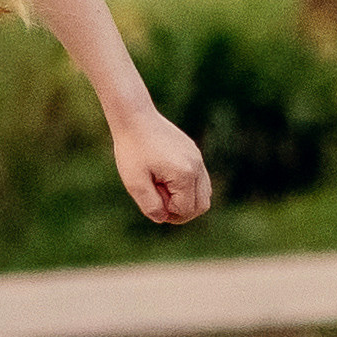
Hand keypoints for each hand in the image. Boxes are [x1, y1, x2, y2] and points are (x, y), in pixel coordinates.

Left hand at [113, 106, 211, 225]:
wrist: (134, 118)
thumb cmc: (132, 150)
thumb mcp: (134, 183)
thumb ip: (150, 205)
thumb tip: (163, 218)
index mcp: (185, 175)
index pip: (186, 210)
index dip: (168, 213)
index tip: (151, 199)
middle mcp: (197, 166)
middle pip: (201, 205)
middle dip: (181, 210)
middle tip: (157, 198)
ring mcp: (198, 158)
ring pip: (204, 193)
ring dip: (185, 199)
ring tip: (160, 187)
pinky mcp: (194, 152)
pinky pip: (200, 179)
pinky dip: (187, 187)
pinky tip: (164, 177)